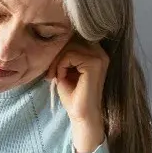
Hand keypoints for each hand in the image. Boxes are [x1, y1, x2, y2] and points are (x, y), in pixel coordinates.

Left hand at [47, 37, 108, 152]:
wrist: (81, 114)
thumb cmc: (72, 94)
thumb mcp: (65, 69)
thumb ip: (64, 54)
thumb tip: (52, 39)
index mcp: (95, 52)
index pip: (73, 38)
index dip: (60, 51)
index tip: (53, 69)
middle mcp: (100, 52)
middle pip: (71, 40)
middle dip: (57, 56)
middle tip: (51, 74)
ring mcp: (99, 57)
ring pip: (69, 47)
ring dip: (57, 62)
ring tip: (55, 77)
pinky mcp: (95, 63)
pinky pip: (70, 55)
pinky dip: (60, 66)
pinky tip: (61, 78)